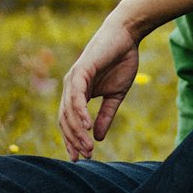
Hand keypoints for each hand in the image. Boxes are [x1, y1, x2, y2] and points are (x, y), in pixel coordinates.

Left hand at [58, 14, 140, 160]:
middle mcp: (71, 86)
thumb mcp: (116, 94)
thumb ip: (105, 114)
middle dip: (74, 140)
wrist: (127, 35)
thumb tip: (97, 137)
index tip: (80, 157)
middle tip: (86, 156)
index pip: (69, 121)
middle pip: (65, 120)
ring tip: (88, 147)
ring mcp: (74, 78)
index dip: (72, 140)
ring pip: (68, 112)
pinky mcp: (80, 71)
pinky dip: (80, 113)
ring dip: (77, 131)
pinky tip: (87, 126)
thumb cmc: (122, 60)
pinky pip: (76, 97)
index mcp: (78, 92)